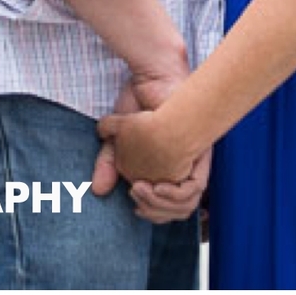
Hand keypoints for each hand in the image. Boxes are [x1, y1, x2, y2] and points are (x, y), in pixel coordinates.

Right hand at [91, 75, 206, 221]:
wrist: (152, 78)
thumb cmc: (138, 103)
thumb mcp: (118, 139)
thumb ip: (109, 164)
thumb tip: (98, 191)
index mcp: (171, 167)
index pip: (171, 210)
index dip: (154, 215)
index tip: (135, 207)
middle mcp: (186, 167)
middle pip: (180, 211)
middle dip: (156, 213)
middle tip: (135, 198)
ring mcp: (193, 160)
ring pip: (188, 203)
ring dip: (161, 205)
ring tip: (139, 190)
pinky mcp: (197, 151)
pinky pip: (196, 187)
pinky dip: (174, 194)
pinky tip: (155, 186)